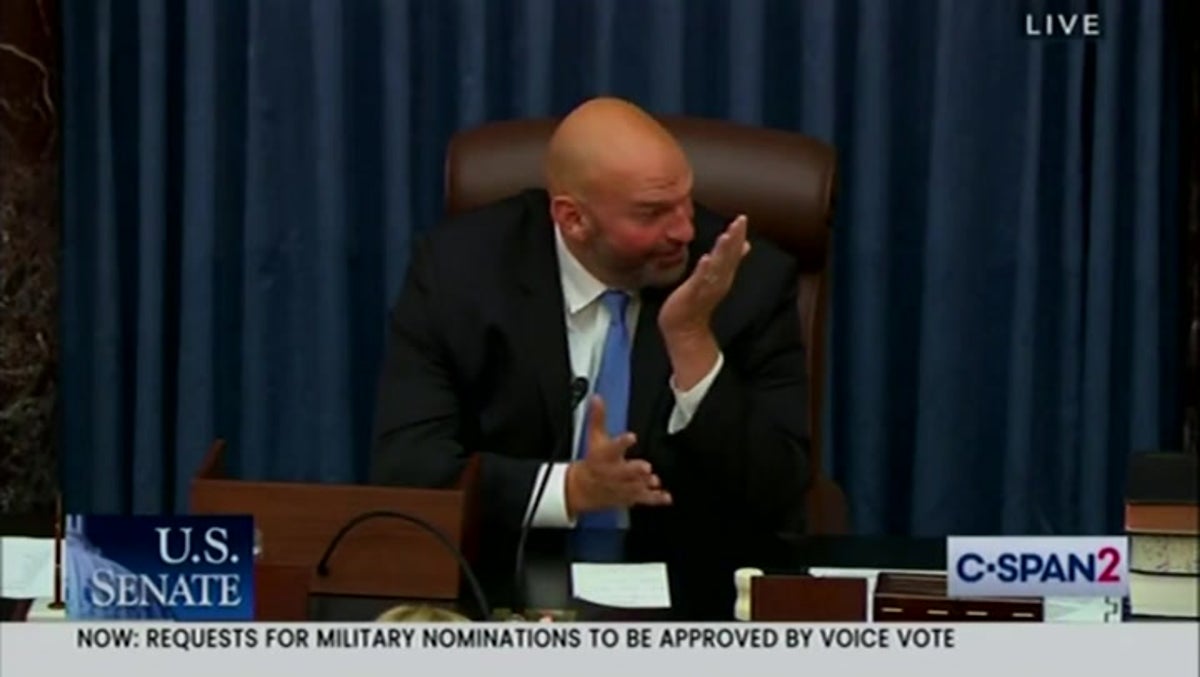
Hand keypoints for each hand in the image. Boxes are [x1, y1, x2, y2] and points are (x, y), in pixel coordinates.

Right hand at [565, 396, 672, 516]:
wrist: (584, 488)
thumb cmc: (594, 461)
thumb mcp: (594, 438)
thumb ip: (598, 418)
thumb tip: (597, 398)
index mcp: (604, 456)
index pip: (612, 448)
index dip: (621, 442)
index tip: (631, 437)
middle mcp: (613, 472)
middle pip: (623, 471)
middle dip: (634, 470)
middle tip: (645, 467)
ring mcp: (622, 486)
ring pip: (633, 486)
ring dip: (644, 484)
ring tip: (654, 480)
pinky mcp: (630, 496)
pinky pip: (643, 499)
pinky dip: (655, 499)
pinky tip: (666, 497)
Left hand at [657, 214, 750, 336]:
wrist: (685, 327)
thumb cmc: (698, 299)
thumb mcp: (717, 275)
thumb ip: (730, 259)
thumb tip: (745, 244)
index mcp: (724, 275)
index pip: (733, 252)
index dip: (738, 235)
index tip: (742, 218)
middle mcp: (719, 280)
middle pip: (729, 257)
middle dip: (734, 239)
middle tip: (740, 221)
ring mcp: (707, 288)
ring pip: (717, 267)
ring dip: (722, 252)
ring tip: (725, 235)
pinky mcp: (693, 295)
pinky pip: (700, 281)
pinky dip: (705, 270)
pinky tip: (706, 259)